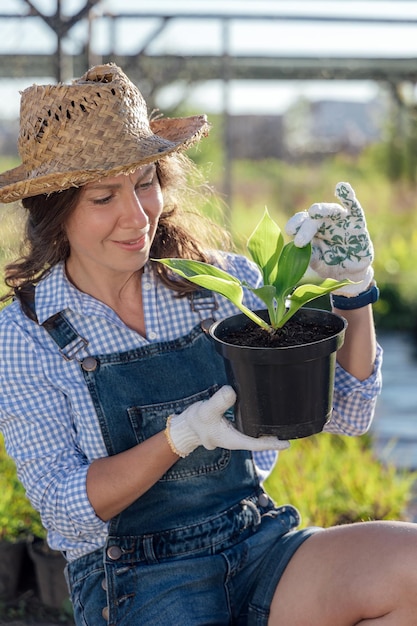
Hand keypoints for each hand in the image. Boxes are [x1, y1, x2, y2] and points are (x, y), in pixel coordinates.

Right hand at [166, 386, 288, 457]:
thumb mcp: (206, 411)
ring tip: (287, 422)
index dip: (273, 444)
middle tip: (294, 428)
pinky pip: (252, 427)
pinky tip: (268, 415)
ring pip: (257, 434)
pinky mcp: (236, 426)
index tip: (287, 444)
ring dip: (270, 430)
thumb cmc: (197, 421)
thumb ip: (218, 402)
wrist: (187, 426)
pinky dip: (261, 423)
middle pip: (261, 440)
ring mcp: (238, 433)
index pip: (257, 444)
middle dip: (276, 436)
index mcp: (234, 440)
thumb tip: (231, 391)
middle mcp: (239, 438)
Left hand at [285, 182, 373, 295]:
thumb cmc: (331, 265)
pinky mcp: (357, 221)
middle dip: (305, 228)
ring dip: (322, 209)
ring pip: (331, 210)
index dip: (294, 225)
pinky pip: (353, 207)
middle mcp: (323, 222)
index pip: (299, 224)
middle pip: (313, 219)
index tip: (290, 232)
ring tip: (313, 212)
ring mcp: (340, 221)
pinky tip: (342, 186)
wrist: (351, 272)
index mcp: (310, 231)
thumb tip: (306, 250)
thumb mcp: (320, 265)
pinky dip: (348, 196)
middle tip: (299, 242)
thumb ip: (314, 258)